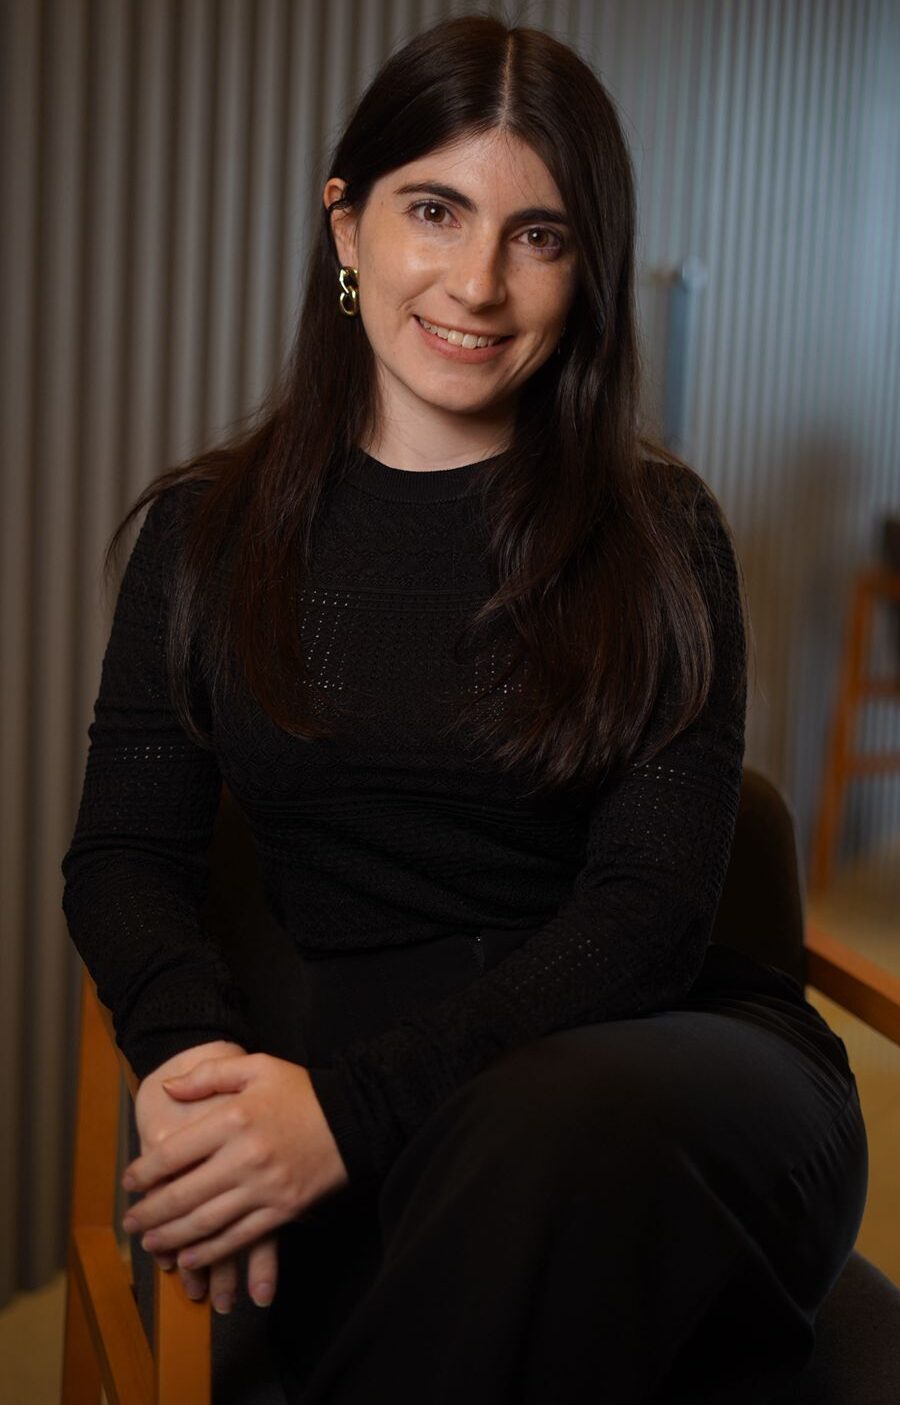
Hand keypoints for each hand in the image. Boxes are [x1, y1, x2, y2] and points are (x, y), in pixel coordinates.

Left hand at [132, 1042, 277, 1310]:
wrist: (356, 1116)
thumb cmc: (302, 1091)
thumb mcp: (257, 1067)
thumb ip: (209, 1074)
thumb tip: (168, 1087)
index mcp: (234, 1118)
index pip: (175, 1153)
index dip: (145, 1172)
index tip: (129, 1182)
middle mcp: (245, 1156)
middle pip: (184, 1195)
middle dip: (150, 1213)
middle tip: (131, 1223)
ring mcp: (265, 1188)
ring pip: (206, 1223)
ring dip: (172, 1238)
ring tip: (151, 1244)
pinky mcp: (283, 1210)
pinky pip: (238, 1238)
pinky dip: (210, 1252)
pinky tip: (190, 1257)